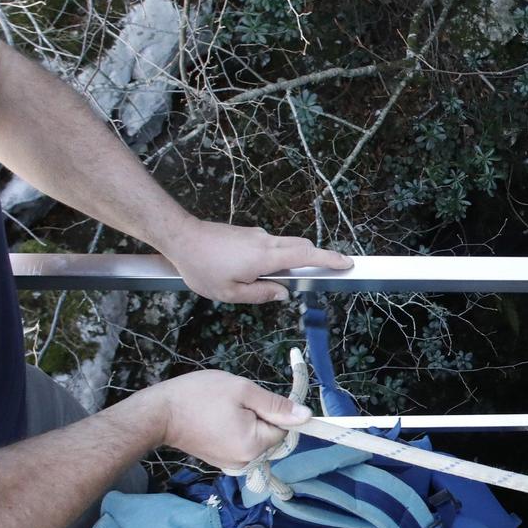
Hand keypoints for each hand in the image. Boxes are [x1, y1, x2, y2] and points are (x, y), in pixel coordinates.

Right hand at [141, 371, 313, 469]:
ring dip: (249, 423)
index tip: (254, 399)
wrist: (159, 413)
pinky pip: (243, 444)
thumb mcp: (242, 390)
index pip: (284, 429)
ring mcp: (233, 464)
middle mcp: (246, 462)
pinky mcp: (222, 461)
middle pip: (272, 436)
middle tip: (234, 403)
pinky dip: (238, 430)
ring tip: (223, 411)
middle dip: (261, 417)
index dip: (274, 411)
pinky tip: (219, 419)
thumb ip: (276, 405)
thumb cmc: (198, 396)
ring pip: (257, 439)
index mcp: (254, 445)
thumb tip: (307, 417)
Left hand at [161, 220, 351, 303]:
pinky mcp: (248, 234)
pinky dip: (275, 257)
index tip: (346, 263)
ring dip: (290, 260)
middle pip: (301, 247)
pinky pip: (271, 245)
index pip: (307, 256)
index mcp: (265, 257)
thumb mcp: (230, 293)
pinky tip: (252, 272)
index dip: (330, 259)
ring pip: (286, 245)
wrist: (181, 237)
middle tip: (317, 277)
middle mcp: (266, 241)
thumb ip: (261, 294)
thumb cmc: (202, 268)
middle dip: (314, 259)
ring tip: (271, 281)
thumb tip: (282, 293)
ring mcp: (257, 235)